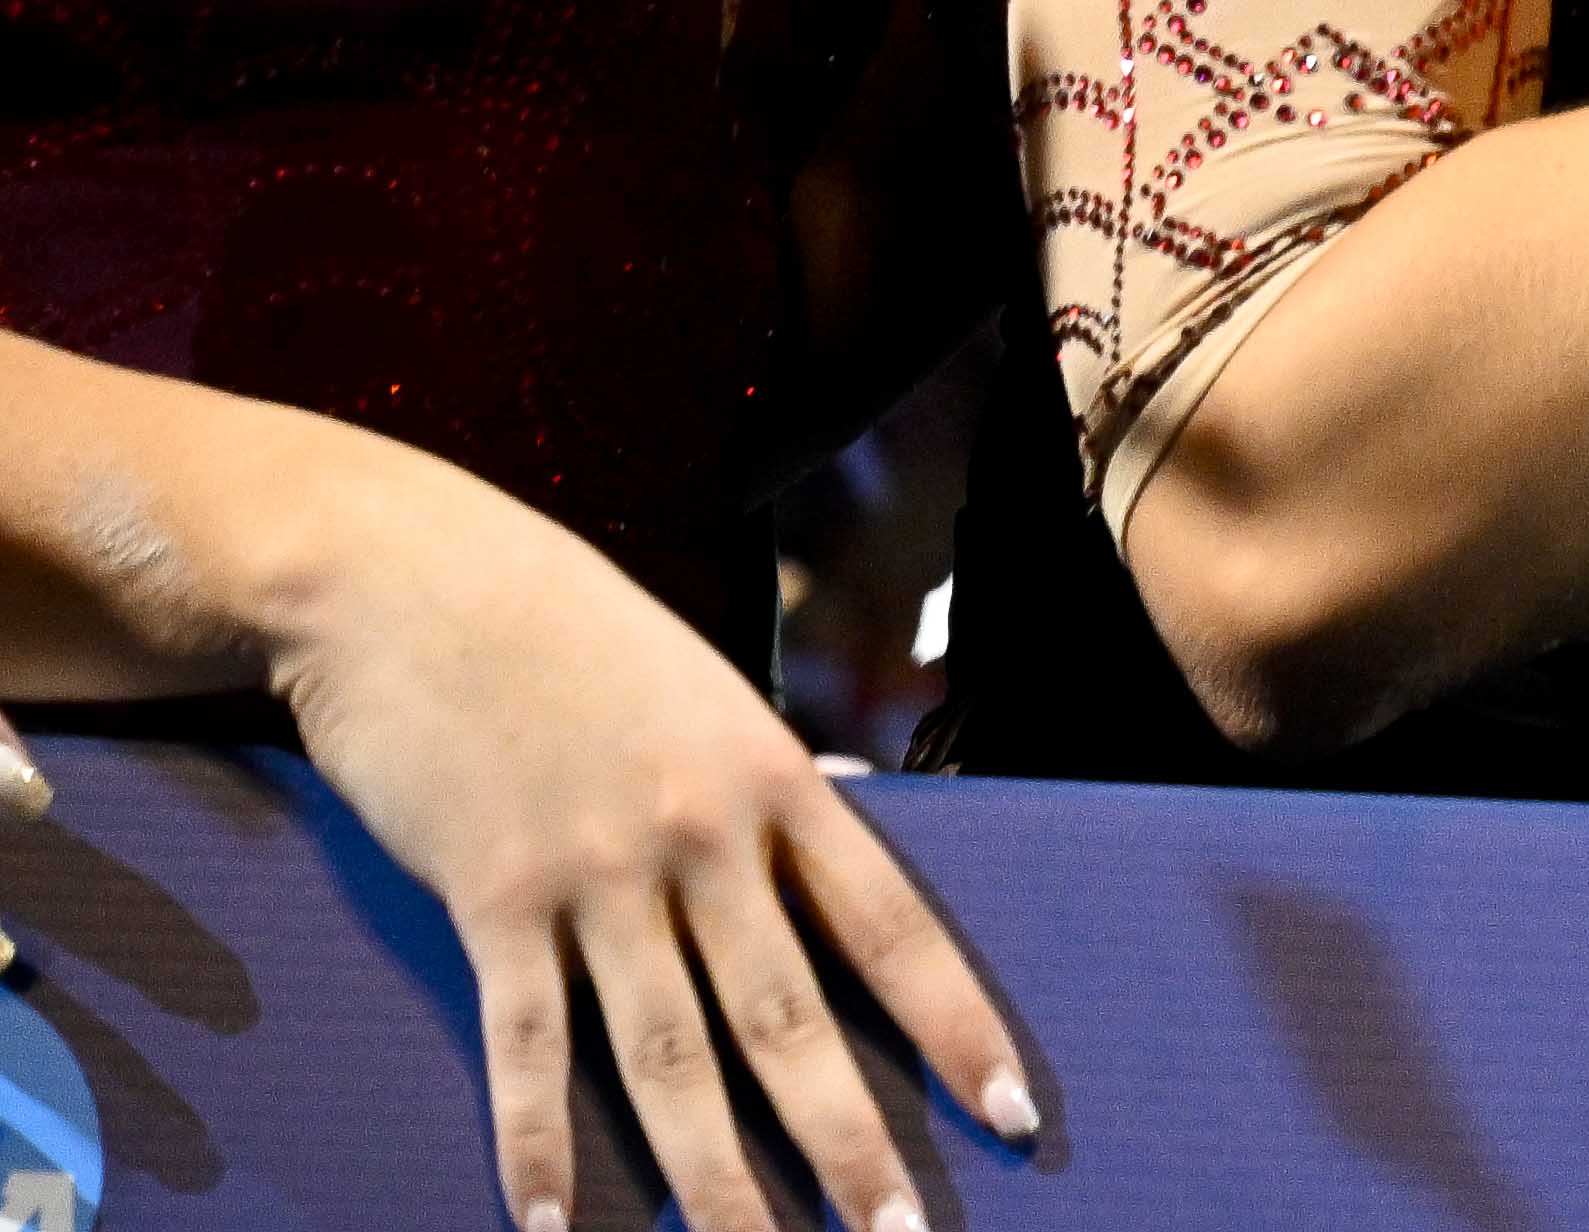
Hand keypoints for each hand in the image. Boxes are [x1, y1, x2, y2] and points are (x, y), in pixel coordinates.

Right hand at [260, 430, 1037, 1231]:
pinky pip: (526, 1047)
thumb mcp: (703, 689)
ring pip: (669, 1057)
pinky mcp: (489, 901)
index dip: (957, 1029)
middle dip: (848, 1141)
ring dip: (713, 1178)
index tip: (1012, 1114)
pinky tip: (551, 1229)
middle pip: (790, 1017)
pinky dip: (537, 1145)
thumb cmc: (570, 632)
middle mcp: (700, 839)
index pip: (892, 929)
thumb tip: (838, 805)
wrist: (416, 581)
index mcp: (774, 782)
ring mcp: (593, 876)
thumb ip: (765, 776)